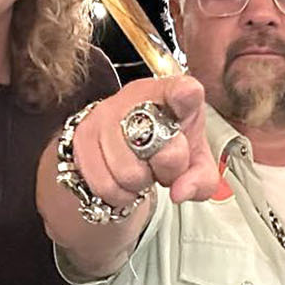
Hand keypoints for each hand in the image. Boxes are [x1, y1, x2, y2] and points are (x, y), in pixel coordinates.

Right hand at [70, 75, 220, 206]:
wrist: (132, 138)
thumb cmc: (169, 144)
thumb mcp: (196, 159)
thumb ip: (201, 179)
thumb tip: (180, 193)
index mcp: (175, 94)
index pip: (182, 90)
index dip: (185, 94)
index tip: (187, 94)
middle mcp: (138, 97)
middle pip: (162, 151)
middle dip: (168, 171)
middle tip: (164, 165)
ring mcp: (105, 114)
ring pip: (129, 174)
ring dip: (141, 184)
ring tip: (143, 170)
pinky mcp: (82, 135)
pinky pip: (104, 184)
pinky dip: (119, 194)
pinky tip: (124, 180)